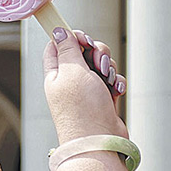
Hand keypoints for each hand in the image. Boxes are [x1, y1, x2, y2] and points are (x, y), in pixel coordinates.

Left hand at [44, 28, 155, 170]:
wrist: (99, 141)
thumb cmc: (82, 109)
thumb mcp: (72, 72)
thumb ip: (67, 49)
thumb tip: (57, 30)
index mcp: (54, 74)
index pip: (56, 45)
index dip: (70, 36)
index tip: (83, 38)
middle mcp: (68, 82)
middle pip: (83, 52)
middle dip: (96, 52)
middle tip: (99, 63)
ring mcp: (86, 91)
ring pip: (100, 65)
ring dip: (108, 68)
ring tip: (107, 81)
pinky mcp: (102, 99)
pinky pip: (111, 81)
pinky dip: (116, 83)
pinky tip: (116, 92)